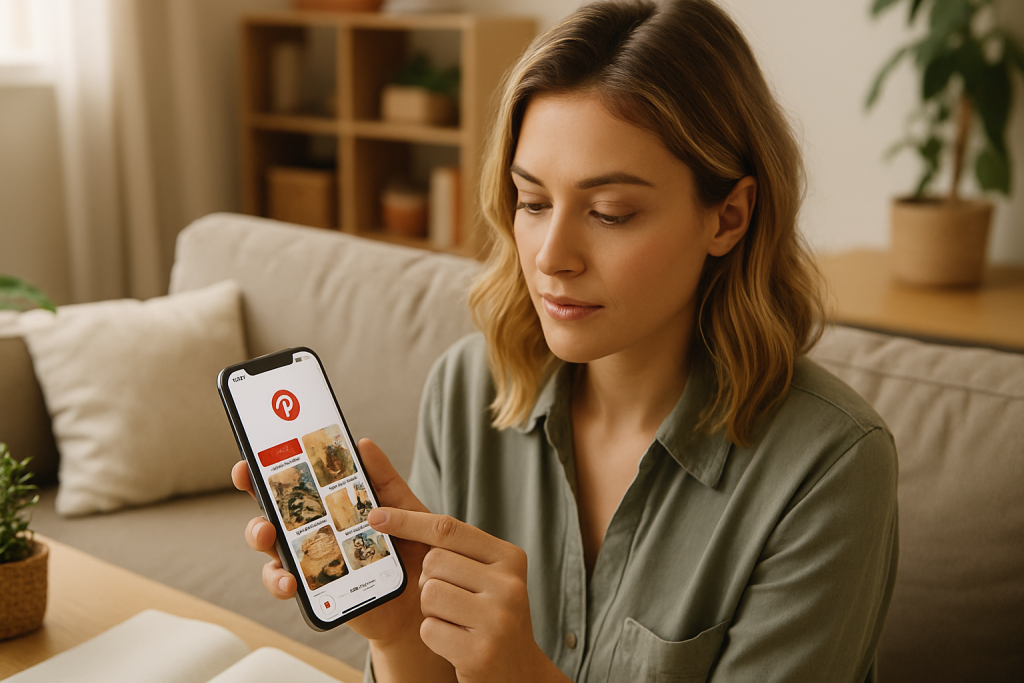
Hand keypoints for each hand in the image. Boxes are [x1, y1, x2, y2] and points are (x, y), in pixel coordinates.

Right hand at [231, 439, 436, 647]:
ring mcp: (311, 559)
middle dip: (256, 496)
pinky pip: (286, 584)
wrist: (427, 593)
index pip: (295, 484)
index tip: (249, 459)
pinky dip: (281, 581)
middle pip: (272, 511)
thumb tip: (363, 444)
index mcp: (331, 506)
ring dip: (260, 537)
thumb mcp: (404, 508)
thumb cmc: (412, 547)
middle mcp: (314, 531)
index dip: (266, 470)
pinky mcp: (315, 589)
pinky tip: (291, 581)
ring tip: (268, 535)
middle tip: (250, 487)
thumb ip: (384, 479)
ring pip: (271, 547)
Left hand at [369, 508, 569, 682]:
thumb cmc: (489, 616)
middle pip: (433, 562)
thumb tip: (395, 517)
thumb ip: (456, 550)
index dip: (408, 521)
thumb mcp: (486, 577)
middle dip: (429, 581)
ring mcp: (497, 619)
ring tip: (457, 622)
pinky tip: (457, 644)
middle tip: (454, 601)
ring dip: (431, 610)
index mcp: (510, 558)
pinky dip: (434, 637)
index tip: (376, 516)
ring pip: (429, 594)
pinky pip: (428, 629)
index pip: (449, 528)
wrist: (517, 671)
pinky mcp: (480, 651)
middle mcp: (508, 585)